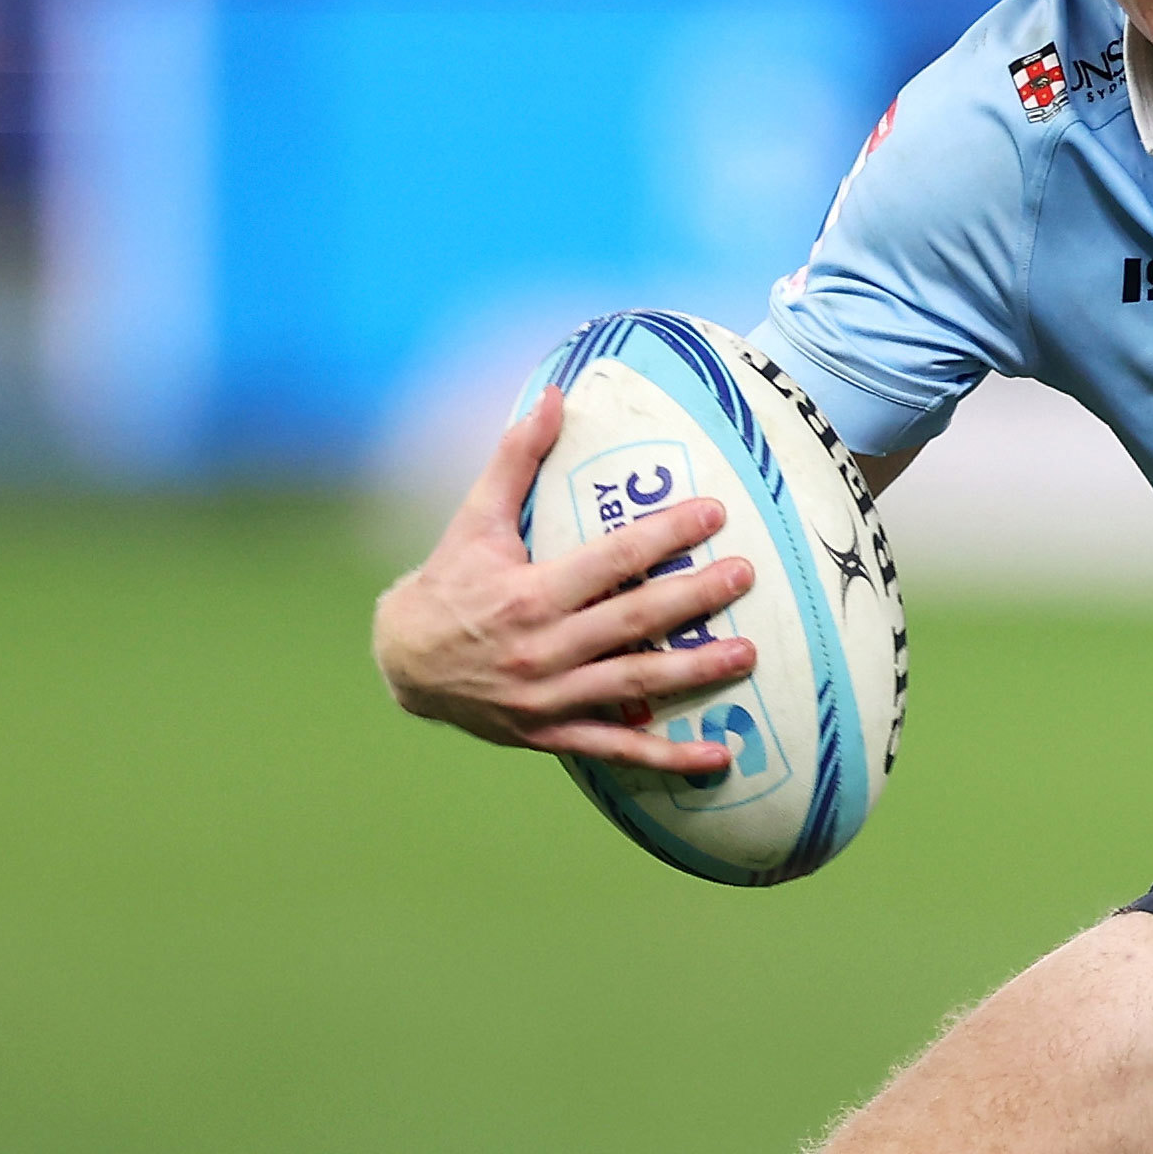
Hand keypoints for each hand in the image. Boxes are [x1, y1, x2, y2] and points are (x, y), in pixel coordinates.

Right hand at [372, 388, 759, 773]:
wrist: (403, 664)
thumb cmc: (449, 583)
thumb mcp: (476, 519)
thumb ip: (516, 457)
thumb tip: (552, 395)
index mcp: (529, 594)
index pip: (612, 560)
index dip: (665, 535)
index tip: (715, 514)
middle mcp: (543, 648)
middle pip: (634, 620)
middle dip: (694, 597)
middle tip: (747, 575)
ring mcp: (550, 697)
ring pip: (635, 684)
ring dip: (695, 673)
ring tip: (748, 655)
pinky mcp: (552, 734)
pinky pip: (619, 749)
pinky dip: (668, 758)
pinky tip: (719, 757)